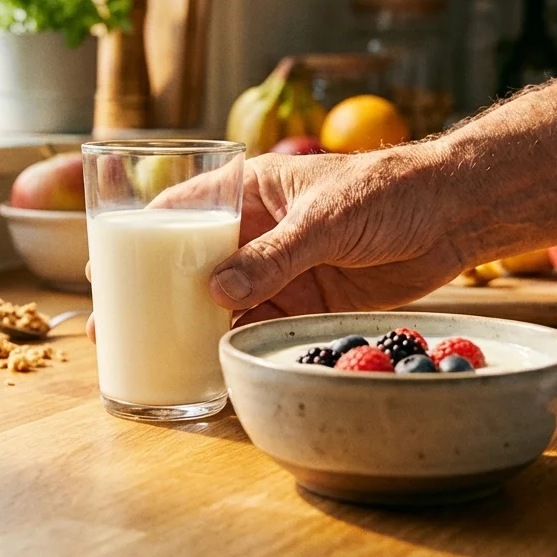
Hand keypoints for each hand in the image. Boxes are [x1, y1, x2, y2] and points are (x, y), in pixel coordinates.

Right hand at [82, 143, 465, 338]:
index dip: (140, 238)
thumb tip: (218, 292)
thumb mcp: (324, 219)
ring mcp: (279, 268)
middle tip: (110, 324)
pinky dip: (232, 344)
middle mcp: (256, 231)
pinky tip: (203, 365)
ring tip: (146, 352)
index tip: (103, 265)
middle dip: (153, 292)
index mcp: (251, 192)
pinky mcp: (305, 300)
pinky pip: (257, 324)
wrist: (453, 215)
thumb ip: (274, 257)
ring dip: (188, 325)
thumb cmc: (389, 191)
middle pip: (192, 264)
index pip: (182, 210)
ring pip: (220, 301)